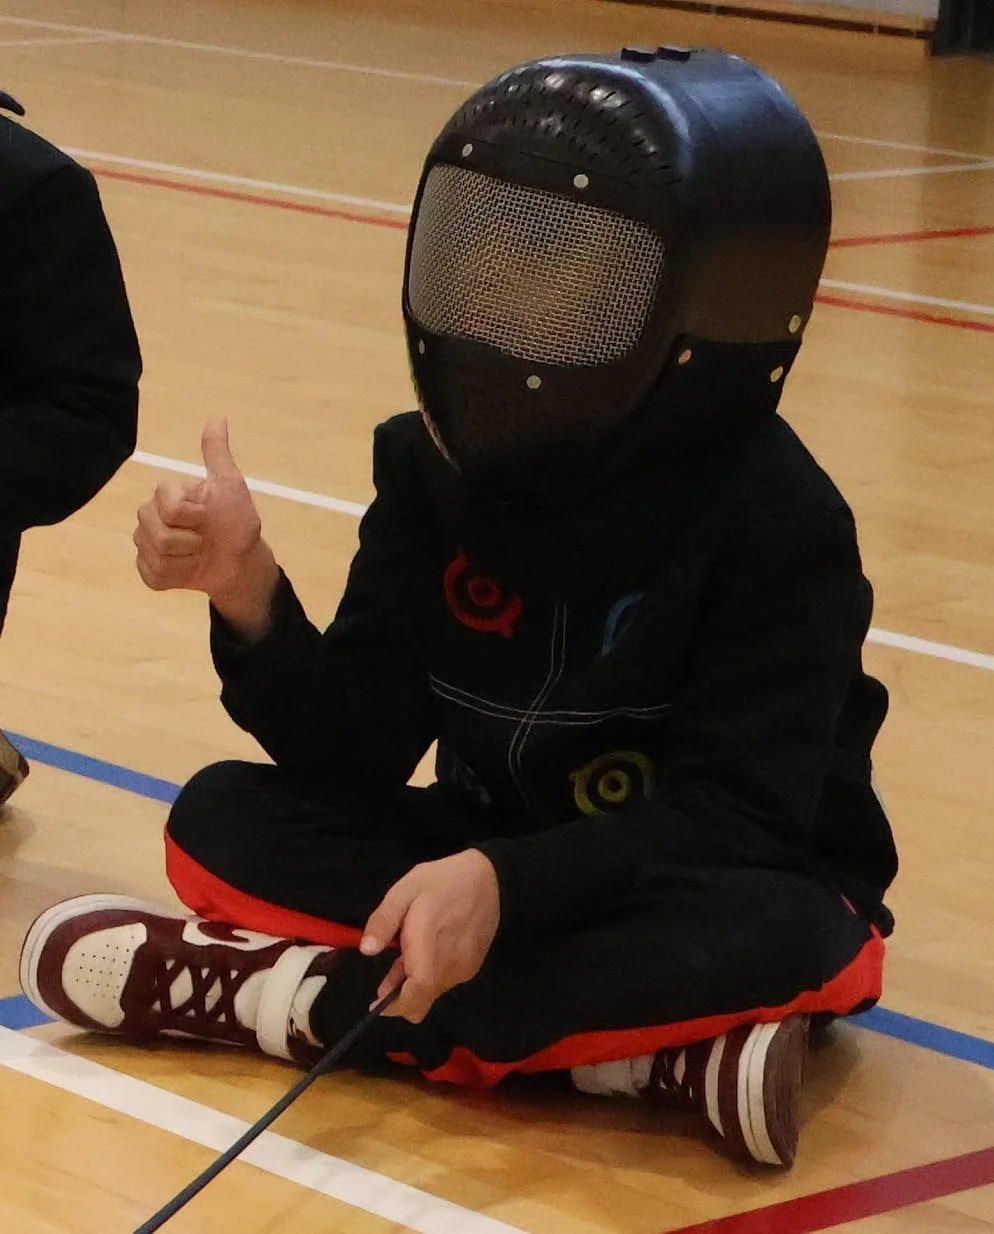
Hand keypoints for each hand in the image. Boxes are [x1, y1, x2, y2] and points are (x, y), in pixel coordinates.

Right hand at [134, 420, 277, 637]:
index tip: (208, 516)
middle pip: (159, 535)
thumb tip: (217, 418)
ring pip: (157, 556)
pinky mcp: (148, 571)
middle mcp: (149, 517)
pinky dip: (177, 577)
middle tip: (205, 538)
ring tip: (199, 553)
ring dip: (188, 560)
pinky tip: (188, 571)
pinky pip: (153, 575)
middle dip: (192, 541)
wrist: (240, 562)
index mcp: (166, 495)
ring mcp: (146, 545)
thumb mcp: (230, 486)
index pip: (168, 507)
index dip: (193, 516)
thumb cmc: (235, 521)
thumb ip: (216, 455)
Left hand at [361, 850, 500, 1023]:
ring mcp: (464, 968)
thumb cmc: (443, 881)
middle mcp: (450, 965)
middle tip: (389, 971)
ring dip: (415, 983)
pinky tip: (429, 950)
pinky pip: (445, 982)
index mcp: (429, 946)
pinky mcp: (472, 966)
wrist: (489, 877)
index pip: (416, 994)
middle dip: (400, 996)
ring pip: (433, 992)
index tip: (376, 1005)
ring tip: (409, 951)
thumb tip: (367, 950)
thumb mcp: (406, 889)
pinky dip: (430, 976)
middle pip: (422, 1001)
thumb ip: (385, 919)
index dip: (394, 1007)